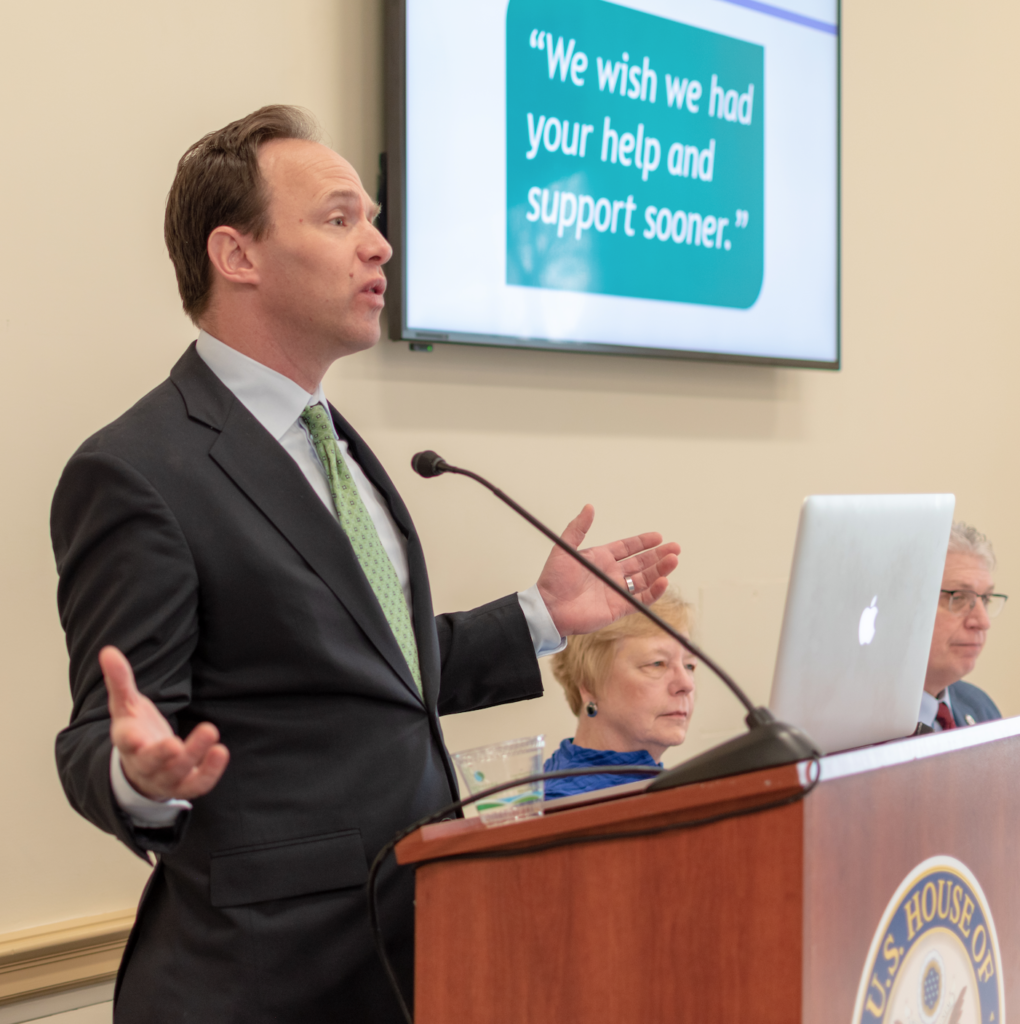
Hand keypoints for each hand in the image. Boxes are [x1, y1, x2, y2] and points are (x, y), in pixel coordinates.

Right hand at [101, 646, 228, 800]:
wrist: (141, 770)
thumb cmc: (135, 731)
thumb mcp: (125, 706)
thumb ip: (120, 680)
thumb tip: (107, 651)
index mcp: (128, 744)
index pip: (125, 744)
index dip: (129, 741)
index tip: (134, 736)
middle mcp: (144, 765)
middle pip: (151, 764)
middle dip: (162, 754)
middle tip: (174, 743)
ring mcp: (165, 778)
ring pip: (178, 772)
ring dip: (194, 754)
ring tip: (210, 731)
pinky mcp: (185, 784)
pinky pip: (198, 783)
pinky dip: (210, 772)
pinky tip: (221, 751)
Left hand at [536, 505, 679, 635]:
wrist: (549, 608)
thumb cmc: (553, 580)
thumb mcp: (564, 548)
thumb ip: (578, 528)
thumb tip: (589, 507)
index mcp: (601, 559)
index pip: (628, 548)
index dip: (643, 542)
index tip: (658, 536)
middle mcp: (611, 574)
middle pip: (641, 563)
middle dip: (658, 555)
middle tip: (675, 547)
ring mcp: (617, 591)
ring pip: (645, 579)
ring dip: (660, 570)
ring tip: (673, 560)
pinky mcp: (619, 607)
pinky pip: (641, 599)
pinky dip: (654, 591)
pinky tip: (664, 581)